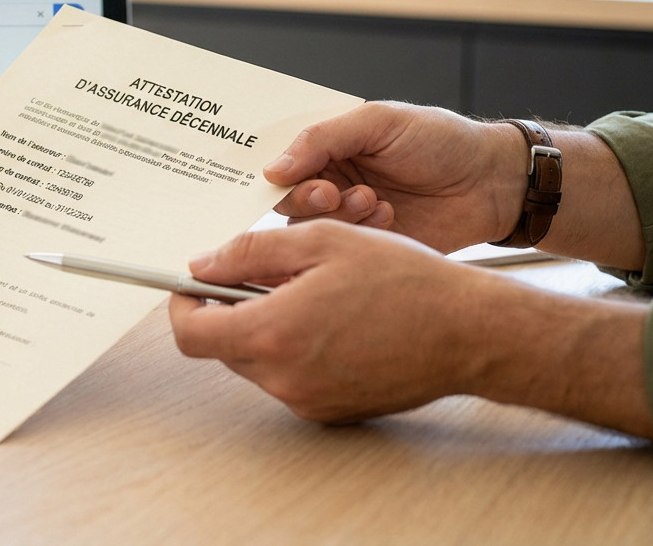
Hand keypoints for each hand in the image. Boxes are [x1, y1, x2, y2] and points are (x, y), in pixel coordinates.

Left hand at [169, 221, 652, 437]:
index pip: (189, 333)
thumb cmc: (405, 282)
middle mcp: (283, 378)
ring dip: (266, 326)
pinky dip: (295, 348)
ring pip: (258, 361)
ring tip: (310, 292)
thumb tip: (204, 264)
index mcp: (271, 334)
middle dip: (231, 309)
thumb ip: (251, 252)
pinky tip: (333, 320)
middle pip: (223, 346)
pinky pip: (290, 377)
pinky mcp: (331, 411)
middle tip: (264, 273)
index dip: (182, 304)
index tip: (191, 283)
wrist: (470, 332)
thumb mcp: (322, 242)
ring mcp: (307, 401)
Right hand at [264, 102, 527, 252]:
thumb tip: (272, 169)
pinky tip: (389, 215)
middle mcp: (333, 181)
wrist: (493, 181)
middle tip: (332, 194)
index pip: (281, 163)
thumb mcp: (379, 122)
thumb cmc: (441, 140)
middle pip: (288, 200)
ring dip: (337, 215)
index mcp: (329, 147)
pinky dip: (361, 232)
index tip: (285, 178)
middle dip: (306, 198)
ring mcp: (350, 216)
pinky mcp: (370, 245)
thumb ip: (323, 138)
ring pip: (312, 228)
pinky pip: (343, 248)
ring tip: (372, 200)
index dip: (277, 173)